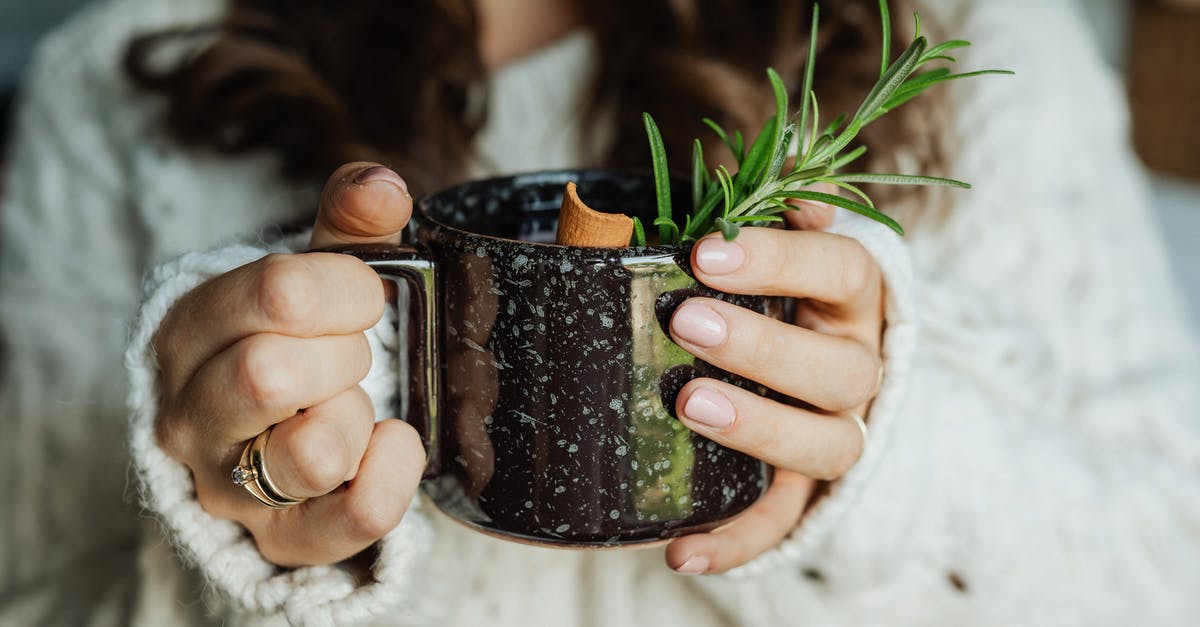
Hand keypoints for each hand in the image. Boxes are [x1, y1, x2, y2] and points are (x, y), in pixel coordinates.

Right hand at [153, 162, 422, 566]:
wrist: (272, 437)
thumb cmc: (296, 343)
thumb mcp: (315, 277)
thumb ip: (349, 226)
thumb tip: (382, 185)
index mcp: (192, 330)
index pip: (277, 293)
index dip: (347, 288)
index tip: (364, 297)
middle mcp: (191, 414)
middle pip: (271, 373)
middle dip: (344, 354)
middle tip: (352, 355)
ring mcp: (229, 486)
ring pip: (310, 452)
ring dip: (356, 416)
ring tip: (352, 405)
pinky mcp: (281, 539)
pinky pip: (352, 518)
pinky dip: (393, 475)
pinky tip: (393, 443)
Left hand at [664, 199, 883, 573]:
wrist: (823, 375)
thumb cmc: (784, 295)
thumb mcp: (783, 247)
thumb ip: (775, 210)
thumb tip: (770, 161)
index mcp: (856, 299)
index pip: (843, 269)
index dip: (783, 261)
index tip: (706, 252)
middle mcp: (860, 367)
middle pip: (839, 369)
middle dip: (763, 346)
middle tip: (686, 322)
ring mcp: (839, 433)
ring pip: (826, 445)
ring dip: (760, 429)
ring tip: (689, 406)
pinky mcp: (807, 491)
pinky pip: (784, 523)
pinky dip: (737, 542)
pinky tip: (681, 552)